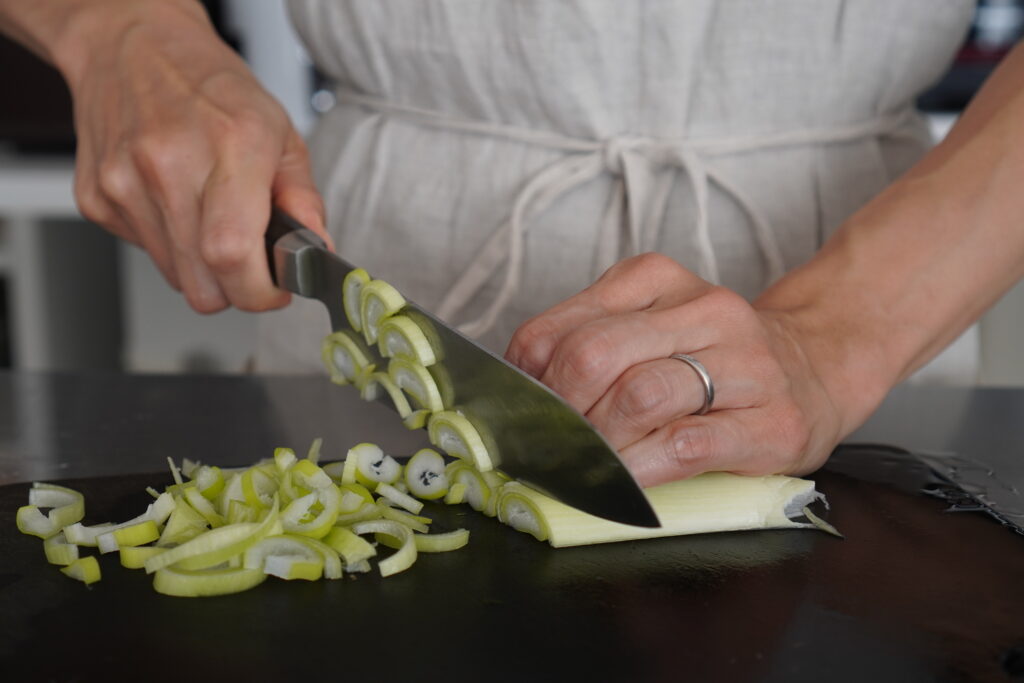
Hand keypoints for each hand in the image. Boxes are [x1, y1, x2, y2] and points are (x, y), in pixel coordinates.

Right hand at [63, 0, 328, 312]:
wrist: (133, 47)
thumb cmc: (211, 87)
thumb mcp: (281, 132)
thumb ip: (304, 198)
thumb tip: (316, 248)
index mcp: (230, 146)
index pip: (232, 254)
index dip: (260, 291)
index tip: (276, 287)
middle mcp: (170, 165)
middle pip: (204, 286)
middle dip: (237, 288)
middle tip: (251, 260)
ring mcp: (125, 184)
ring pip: (177, 278)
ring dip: (202, 266)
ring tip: (210, 217)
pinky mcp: (96, 198)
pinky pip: (147, 254)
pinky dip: (169, 244)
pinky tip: (175, 202)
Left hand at [505, 253, 844, 487]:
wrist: (817, 366)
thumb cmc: (715, 356)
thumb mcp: (648, 326)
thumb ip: (586, 343)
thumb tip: (515, 395)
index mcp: (656, 279)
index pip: (561, 327)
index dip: (527, 382)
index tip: (519, 416)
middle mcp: (703, 310)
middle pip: (595, 356)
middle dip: (558, 413)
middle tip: (549, 446)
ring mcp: (743, 363)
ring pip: (639, 396)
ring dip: (597, 444)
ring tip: (586, 465)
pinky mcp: (771, 421)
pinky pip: (684, 446)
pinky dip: (639, 471)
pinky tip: (623, 483)